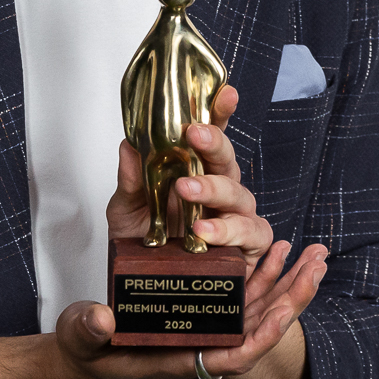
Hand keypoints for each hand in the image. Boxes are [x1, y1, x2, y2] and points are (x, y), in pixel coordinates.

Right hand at [41, 236, 327, 378]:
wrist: (86, 358)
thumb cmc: (86, 353)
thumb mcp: (82, 339)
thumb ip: (90, 330)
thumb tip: (102, 319)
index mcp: (178, 359)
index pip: (232, 358)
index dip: (261, 338)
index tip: (283, 314)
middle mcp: (200, 346)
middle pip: (258, 330)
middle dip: (290, 300)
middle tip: (316, 267)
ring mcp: (205, 331)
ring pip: (257, 312)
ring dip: (285, 284)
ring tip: (312, 255)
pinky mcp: (202, 315)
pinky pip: (241, 298)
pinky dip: (261, 275)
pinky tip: (277, 251)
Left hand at [106, 85, 270, 267]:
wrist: (148, 287)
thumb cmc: (143, 245)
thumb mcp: (126, 211)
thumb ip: (130, 181)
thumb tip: (128, 145)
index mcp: (193, 171)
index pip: (210, 136)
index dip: (219, 112)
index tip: (223, 92)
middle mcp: (218, 189)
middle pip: (227, 159)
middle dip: (215, 143)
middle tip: (194, 134)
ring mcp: (235, 216)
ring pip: (240, 194)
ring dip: (214, 189)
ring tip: (188, 191)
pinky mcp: (247, 246)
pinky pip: (251, 232)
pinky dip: (230, 231)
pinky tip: (207, 232)